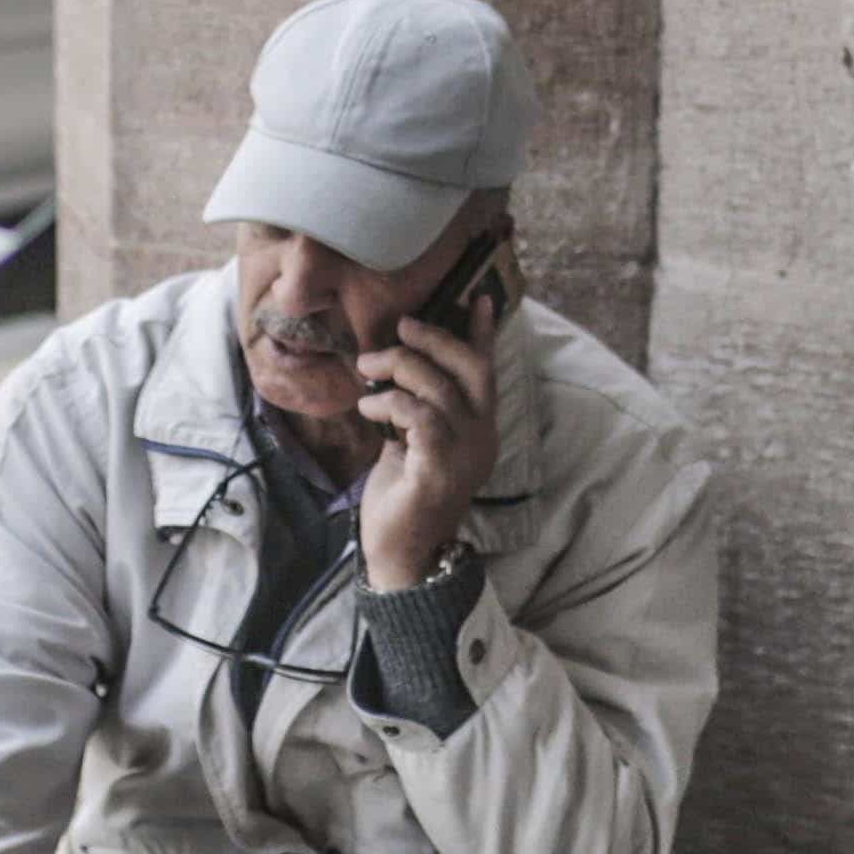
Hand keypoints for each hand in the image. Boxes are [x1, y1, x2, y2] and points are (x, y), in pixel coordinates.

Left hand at [356, 311, 496, 590]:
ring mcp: (463, 456)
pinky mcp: (437, 471)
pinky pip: (420, 418)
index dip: (483, 335)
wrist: (400, 555)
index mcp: (479, 431)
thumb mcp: (411, 442)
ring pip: (438, 388)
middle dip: (433, 340)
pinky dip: (391, 404)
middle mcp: (481, 440)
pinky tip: (369, 408)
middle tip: (399, 330)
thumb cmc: (402, 496)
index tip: (480, 298)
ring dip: (397, 369)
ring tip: (366, 371)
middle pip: (470, 370)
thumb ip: (417, 408)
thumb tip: (397, 365)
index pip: (487, 373)